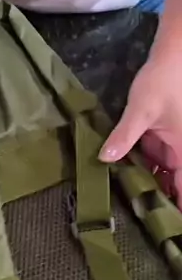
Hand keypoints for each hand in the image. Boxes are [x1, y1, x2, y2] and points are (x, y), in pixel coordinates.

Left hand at [100, 56, 181, 206]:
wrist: (177, 50)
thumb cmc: (166, 79)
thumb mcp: (142, 109)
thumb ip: (124, 136)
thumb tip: (105, 159)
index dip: (177, 208)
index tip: (166, 230)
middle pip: (173, 182)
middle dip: (157, 199)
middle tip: (135, 221)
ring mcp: (174, 142)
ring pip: (163, 171)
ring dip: (148, 182)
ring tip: (125, 204)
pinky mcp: (164, 133)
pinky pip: (155, 156)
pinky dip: (143, 165)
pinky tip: (123, 174)